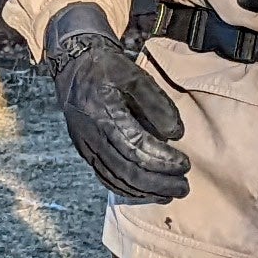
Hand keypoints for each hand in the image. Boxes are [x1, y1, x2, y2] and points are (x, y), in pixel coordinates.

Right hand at [42, 2, 190, 203]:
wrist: (72, 65)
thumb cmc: (106, 68)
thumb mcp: (134, 74)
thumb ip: (156, 102)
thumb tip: (176, 134)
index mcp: (103, 113)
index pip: (136, 146)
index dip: (161, 160)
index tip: (185, 164)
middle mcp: (92, 135)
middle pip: (127, 169)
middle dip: (158, 182)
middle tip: (184, 186)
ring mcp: (86, 146)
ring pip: (117, 179)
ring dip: (146, 191)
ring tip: (171, 193)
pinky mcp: (85, 152)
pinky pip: (106, 178)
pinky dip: (128, 189)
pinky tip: (146, 192)